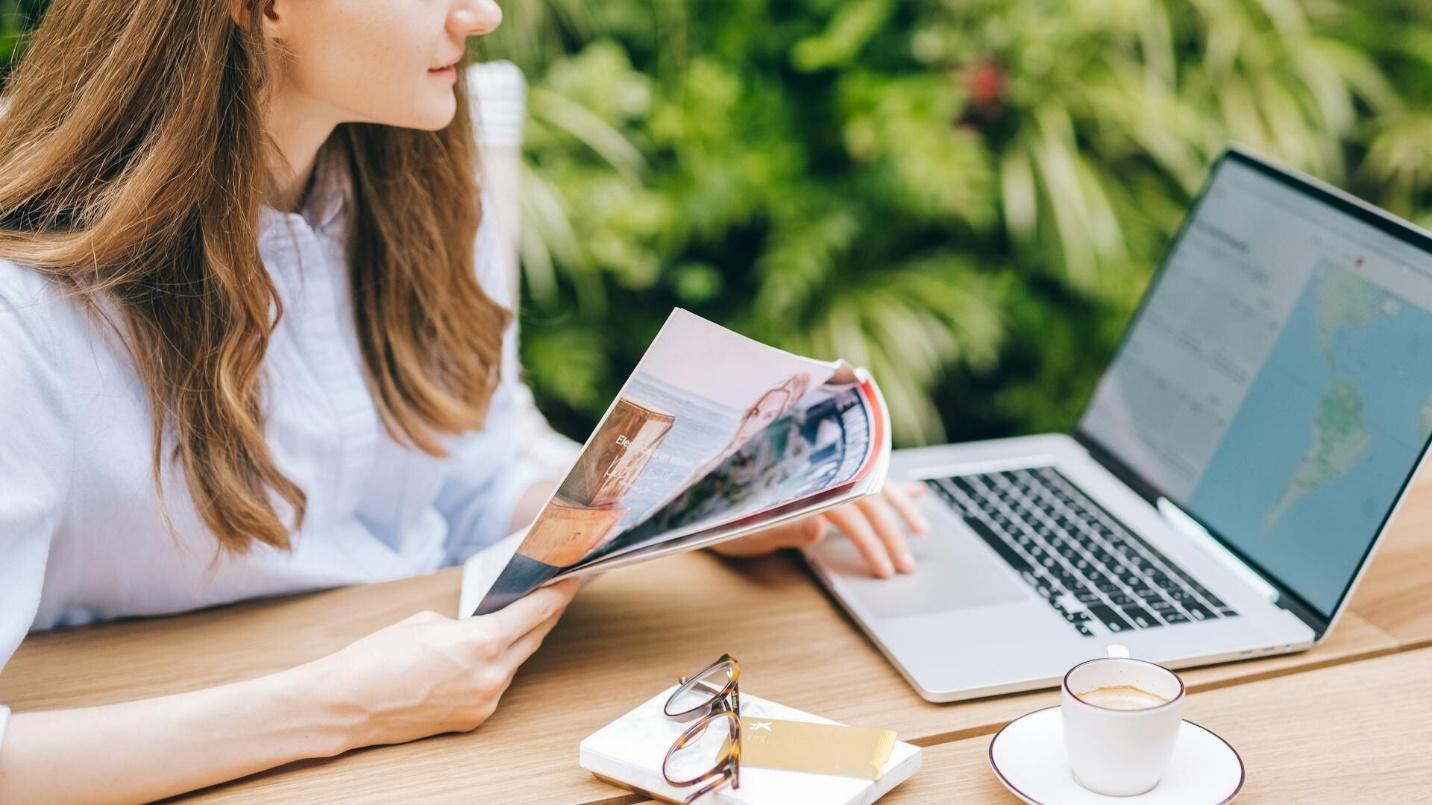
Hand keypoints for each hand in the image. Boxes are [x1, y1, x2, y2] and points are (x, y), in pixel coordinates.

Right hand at [313, 579, 578, 748]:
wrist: (347, 703)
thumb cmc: (378, 656)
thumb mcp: (429, 622)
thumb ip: (470, 624)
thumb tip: (489, 627)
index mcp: (482, 642)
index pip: (537, 613)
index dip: (558, 594)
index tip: (572, 579)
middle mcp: (491, 675)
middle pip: (533, 638)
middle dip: (545, 615)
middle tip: (555, 594)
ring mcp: (485, 701)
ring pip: (515, 663)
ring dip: (519, 642)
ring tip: (522, 619)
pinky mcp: (474, 719)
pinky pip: (496, 685)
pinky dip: (496, 667)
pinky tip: (489, 654)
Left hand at [711, 482, 930, 577]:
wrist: (706, 497)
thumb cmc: (722, 517)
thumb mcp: (747, 530)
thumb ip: (784, 527)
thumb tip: (820, 525)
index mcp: (803, 484)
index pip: (850, 513)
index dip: (870, 542)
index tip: (884, 569)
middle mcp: (819, 471)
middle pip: (867, 498)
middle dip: (892, 532)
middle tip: (908, 565)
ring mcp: (825, 470)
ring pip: (873, 483)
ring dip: (900, 505)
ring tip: (922, 528)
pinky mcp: (826, 474)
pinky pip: (866, 475)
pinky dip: (891, 485)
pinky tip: (916, 491)